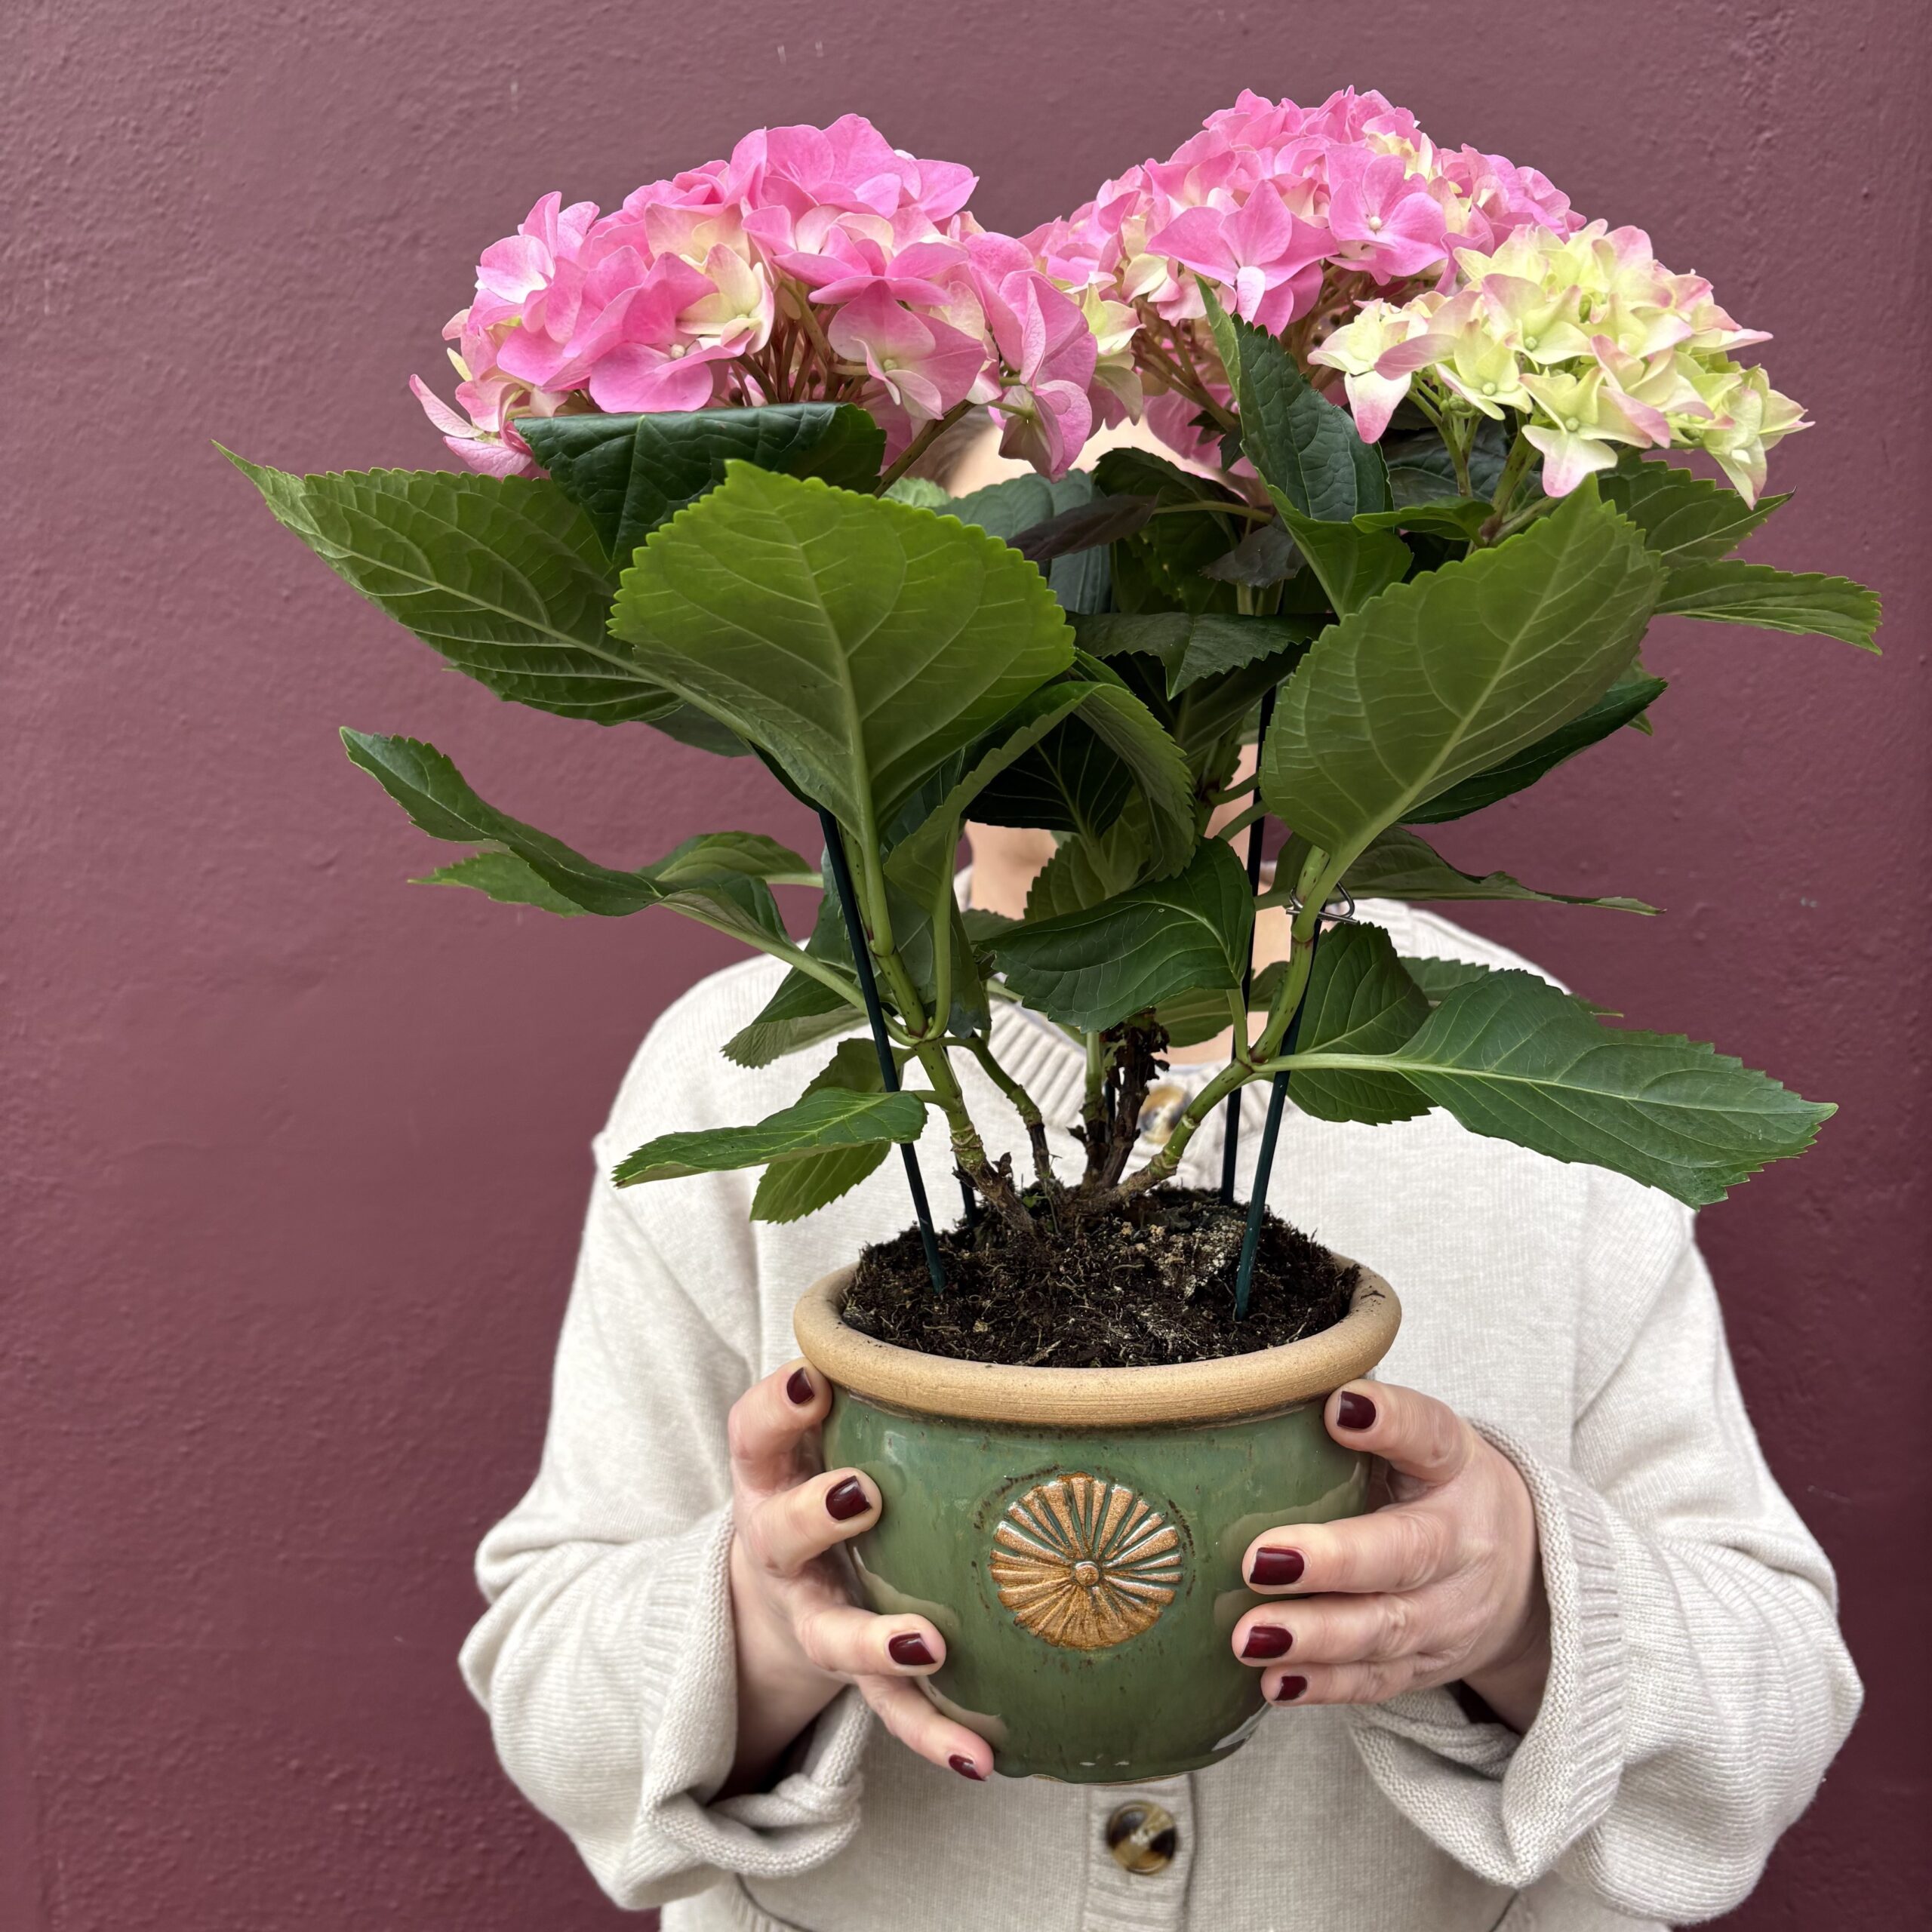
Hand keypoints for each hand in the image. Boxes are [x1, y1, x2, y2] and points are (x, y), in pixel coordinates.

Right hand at [722, 1361, 990, 1791]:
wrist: (771, 1597)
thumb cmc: (817, 1479)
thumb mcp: (819, 1431)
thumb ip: (867, 1383)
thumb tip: (957, 1324)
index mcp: (771, 1476)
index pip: (754, 1433)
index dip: (775, 1406)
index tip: (811, 1381)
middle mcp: (780, 1547)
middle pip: (781, 1533)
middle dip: (815, 1514)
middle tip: (861, 1494)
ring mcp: (812, 1615)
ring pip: (831, 1634)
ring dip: (874, 1641)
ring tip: (928, 1644)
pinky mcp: (851, 1673)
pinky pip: (890, 1707)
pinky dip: (932, 1734)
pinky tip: (980, 1757)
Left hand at [1232, 1380, 1550, 1730]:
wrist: (1529, 1573)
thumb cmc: (1437, 1487)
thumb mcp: (1420, 1441)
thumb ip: (1366, 1420)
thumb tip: (1268, 1384)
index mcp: (1455, 1465)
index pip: (1429, 1435)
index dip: (1389, 1421)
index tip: (1338, 1408)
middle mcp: (1461, 1541)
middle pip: (1405, 1554)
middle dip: (1333, 1562)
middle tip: (1259, 1560)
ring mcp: (1449, 1613)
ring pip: (1385, 1629)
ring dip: (1315, 1637)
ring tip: (1249, 1635)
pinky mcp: (1428, 1666)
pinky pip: (1377, 1681)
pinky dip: (1326, 1687)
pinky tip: (1275, 1682)